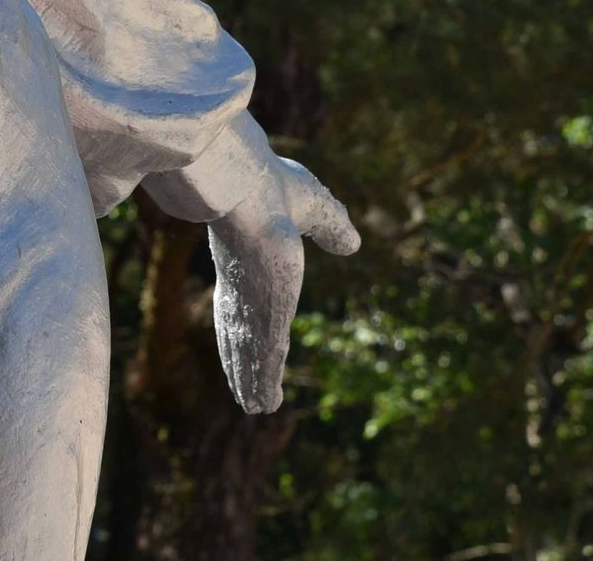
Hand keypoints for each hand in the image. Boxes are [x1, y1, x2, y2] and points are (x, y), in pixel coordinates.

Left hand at [149, 117, 358, 414]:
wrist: (247, 189)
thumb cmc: (270, 187)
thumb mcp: (311, 206)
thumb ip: (330, 225)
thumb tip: (352, 242)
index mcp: (247, 262)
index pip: (243, 301)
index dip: (245, 323)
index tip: (243, 340)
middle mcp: (243, 291)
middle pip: (239, 335)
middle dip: (241, 361)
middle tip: (242, 387)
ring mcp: (251, 309)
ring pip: (251, 355)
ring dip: (250, 380)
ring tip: (253, 406)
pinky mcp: (263, 323)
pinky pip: (264, 362)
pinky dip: (261, 383)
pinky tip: (259, 405)